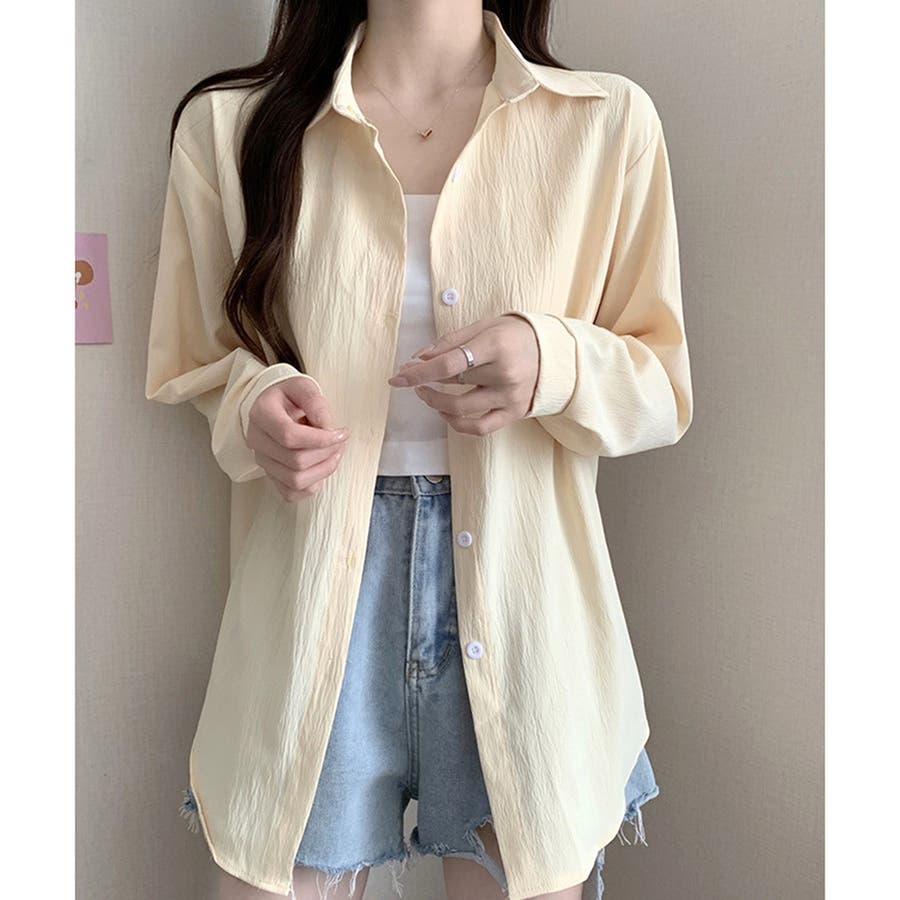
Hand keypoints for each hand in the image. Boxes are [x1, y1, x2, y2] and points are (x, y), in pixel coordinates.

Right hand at [245, 376, 350, 501]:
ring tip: (334, 452)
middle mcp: (256, 440)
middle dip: (326, 453)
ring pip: (295, 480)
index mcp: (261, 414)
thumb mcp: (304, 387)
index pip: (289, 436)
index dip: (321, 439)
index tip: (342, 433)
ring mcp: (262, 461)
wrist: (277, 407)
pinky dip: (313, 484)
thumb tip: (327, 429)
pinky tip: (321, 465)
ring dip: (324, 470)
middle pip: (295, 461)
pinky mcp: (271, 476)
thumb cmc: (291, 396)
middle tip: (340, 441)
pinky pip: (291, 493)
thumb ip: (316, 403)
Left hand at [386, 314, 538, 435]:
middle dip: (424, 383)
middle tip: (412, 379)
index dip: (418, 372)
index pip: (448, 363)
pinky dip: (457, 424)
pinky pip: (479, 428)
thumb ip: (450, 341)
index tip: (398, 377)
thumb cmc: (513, 335)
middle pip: (452, 384)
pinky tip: (446, 413)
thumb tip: (418, 358)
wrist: (552, 352)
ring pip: (462, 410)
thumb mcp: (483, 327)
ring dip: (436, 404)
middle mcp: (505, 373)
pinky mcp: (514, 413)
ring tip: (427, 395)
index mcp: (496, 345)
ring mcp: (510, 397)